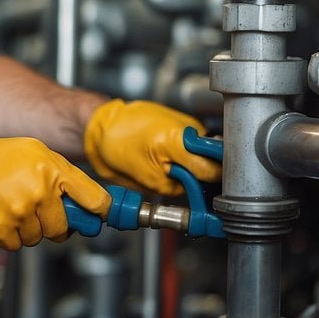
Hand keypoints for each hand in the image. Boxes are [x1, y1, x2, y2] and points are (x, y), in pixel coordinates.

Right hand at [0, 135, 111, 251]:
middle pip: (59, 231)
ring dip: (22, 229)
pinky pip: (7, 246)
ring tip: (5, 205)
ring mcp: (12, 221)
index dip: (99, 213)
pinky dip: (0, 235)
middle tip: (31, 207)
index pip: (93, 202)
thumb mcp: (34, 152)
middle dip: (49, 223)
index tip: (99, 217)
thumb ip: (64, 175)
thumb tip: (93, 202)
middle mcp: (33, 198)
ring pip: (32, 240)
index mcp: (48, 174)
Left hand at [83, 99, 221, 196]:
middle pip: (213, 162)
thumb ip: (175, 185)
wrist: (105, 123)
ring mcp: (190, 125)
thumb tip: (195, 190)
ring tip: (169, 167)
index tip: (199, 194)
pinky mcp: (187, 126)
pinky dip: (187, 158)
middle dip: (200, 177)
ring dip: (192, 167)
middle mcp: (191, 129)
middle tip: (180, 181)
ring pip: (205, 156)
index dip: (207, 185)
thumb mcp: (145, 176)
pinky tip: (169, 159)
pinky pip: (196, 148)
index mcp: (179, 140)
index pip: (213, 169)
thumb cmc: (117, 144)